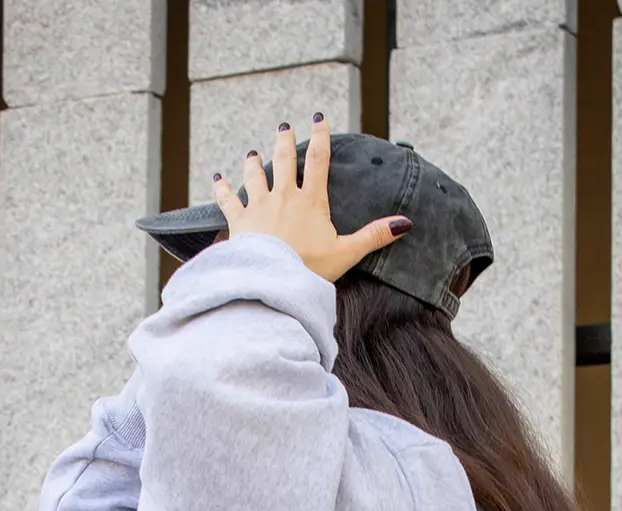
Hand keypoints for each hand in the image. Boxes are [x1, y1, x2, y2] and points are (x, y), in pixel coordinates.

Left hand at [212, 115, 410, 283]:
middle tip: (283, 127)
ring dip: (254, 162)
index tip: (319, 118)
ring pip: (255, 175)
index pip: (319, 160)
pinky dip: (222, 189)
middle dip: (284, 141)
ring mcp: (259, 207)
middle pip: (284, 160)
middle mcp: (284, 197)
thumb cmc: (310, 269)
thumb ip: (374, 236)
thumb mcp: (346, 253)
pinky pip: (228, 201)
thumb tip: (404, 224)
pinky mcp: (239, 222)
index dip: (321, 137)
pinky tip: (218, 179)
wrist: (272, 281)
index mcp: (311, 201)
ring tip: (252, 153)